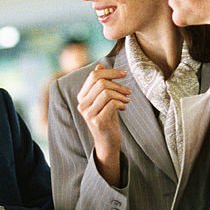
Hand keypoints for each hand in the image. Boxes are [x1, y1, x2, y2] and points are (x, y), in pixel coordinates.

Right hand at [76, 64, 129, 185]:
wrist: (107, 143)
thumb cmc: (107, 119)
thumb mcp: (104, 100)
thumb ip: (100, 84)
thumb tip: (99, 66)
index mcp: (82, 97)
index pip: (94, 76)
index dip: (110, 72)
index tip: (124, 74)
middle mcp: (82, 104)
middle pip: (100, 82)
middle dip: (118, 84)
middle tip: (128, 91)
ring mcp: (88, 114)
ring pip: (106, 92)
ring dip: (121, 94)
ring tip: (127, 100)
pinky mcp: (97, 121)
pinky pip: (111, 104)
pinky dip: (121, 103)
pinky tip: (124, 108)